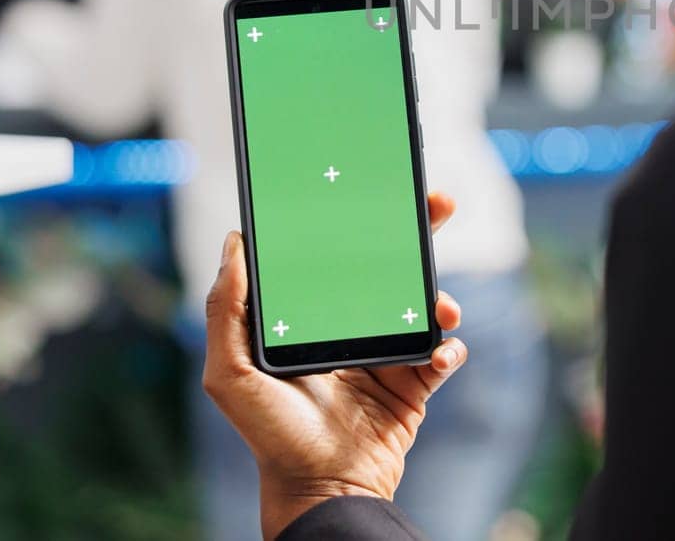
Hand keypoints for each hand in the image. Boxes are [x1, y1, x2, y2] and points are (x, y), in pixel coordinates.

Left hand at [203, 192, 467, 540]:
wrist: (320, 487)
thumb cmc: (268, 433)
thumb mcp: (229, 372)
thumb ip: (225, 309)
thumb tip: (234, 244)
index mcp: (311, 316)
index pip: (337, 256)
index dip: (356, 221)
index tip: (373, 187)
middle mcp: (351, 326)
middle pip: (391, 266)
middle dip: (418, 232)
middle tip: (438, 203)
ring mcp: (386, 352)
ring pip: (425, 304)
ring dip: (440, 296)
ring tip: (442, 306)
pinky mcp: (414, 383)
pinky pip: (443, 354)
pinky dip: (449, 348)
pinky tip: (441, 350)